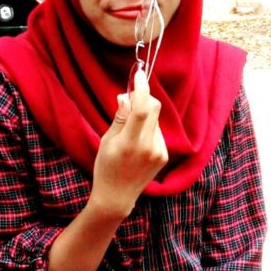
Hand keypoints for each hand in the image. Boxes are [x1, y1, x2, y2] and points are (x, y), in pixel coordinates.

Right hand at [90, 69, 167, 219]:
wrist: (117, 196)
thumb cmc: (106, 167)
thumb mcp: (107, 141)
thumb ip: (120, 117)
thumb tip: (126, 96)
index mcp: (130, 142)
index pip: (142, 108)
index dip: (142, 88)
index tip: (139, 74)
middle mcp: (148, 146)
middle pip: (153, 108)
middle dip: (143, 98)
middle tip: (128, 100)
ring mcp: (159, 151)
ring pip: (155, 119)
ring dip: (145, 116)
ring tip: (129, 131)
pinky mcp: (164, 155)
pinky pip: (158, 132)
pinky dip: (148, 129)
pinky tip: (137, 142)